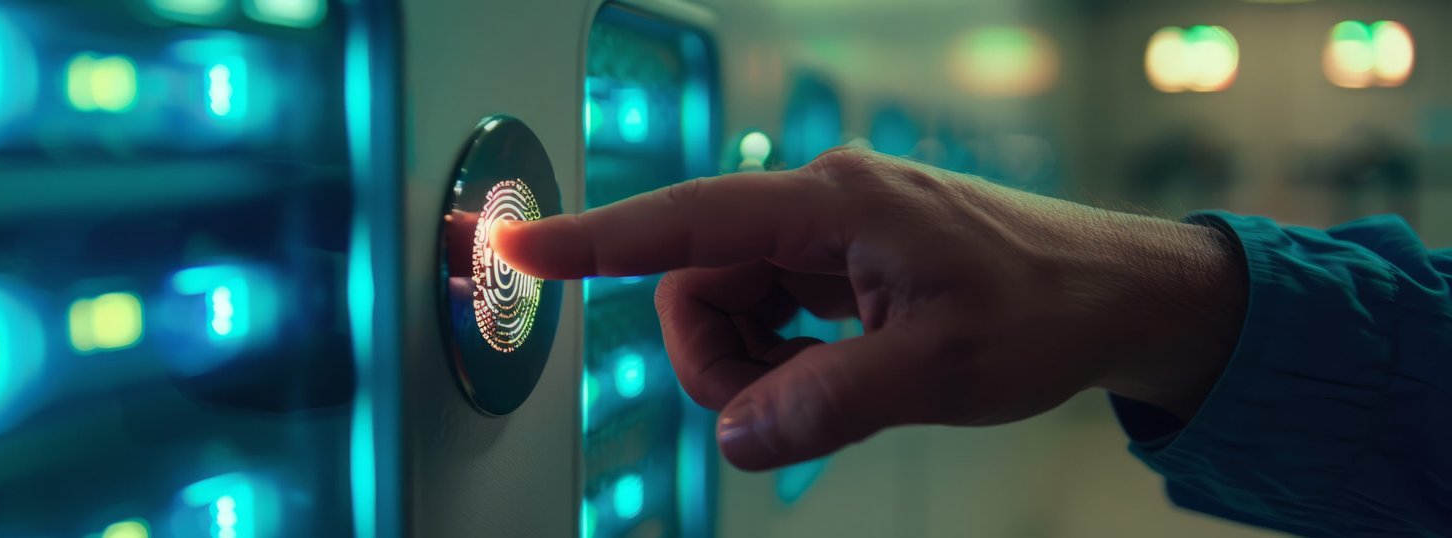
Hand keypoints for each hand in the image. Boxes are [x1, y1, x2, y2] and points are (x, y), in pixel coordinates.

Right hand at [496, 148, 1246, 470]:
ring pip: (728, 303)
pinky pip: (769, 311)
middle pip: (699, 281)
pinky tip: (839, 373)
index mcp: (835, 205)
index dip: (596, 240)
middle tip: (778, 414)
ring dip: (752, 366)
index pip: (688, 220)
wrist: (1120, 293)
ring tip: (829, 395)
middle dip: (715, 360)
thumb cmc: (1048, 308)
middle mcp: (821, 206)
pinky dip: (781, 360)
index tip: (520, 247)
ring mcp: (831, 233)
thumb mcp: (938, 371)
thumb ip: (826, 403)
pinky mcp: (843, 262)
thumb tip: (735, 434)